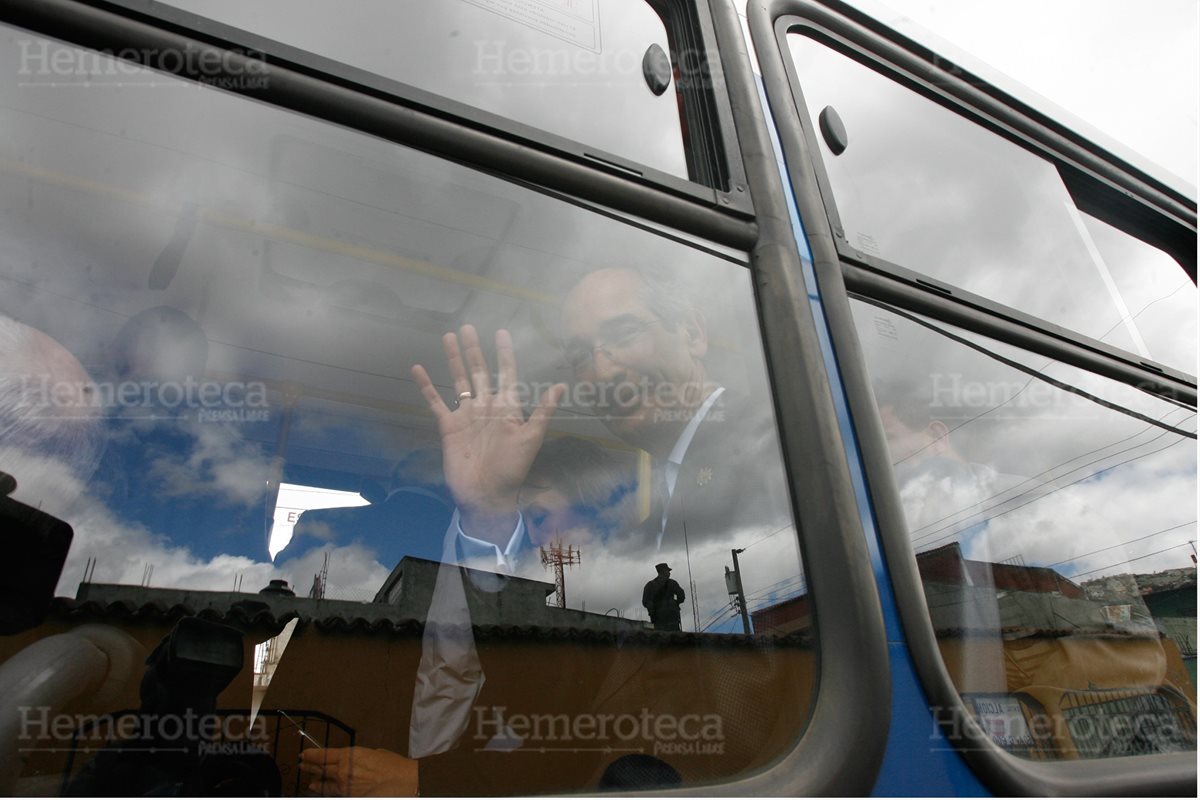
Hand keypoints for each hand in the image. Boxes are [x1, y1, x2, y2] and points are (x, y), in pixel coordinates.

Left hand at [299, 747, 417, 796]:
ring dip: (315, 781)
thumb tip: (355, 762)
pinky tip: (319, 790)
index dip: (311, 755)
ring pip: (324, 784)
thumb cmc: (394, 766)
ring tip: (308, 781)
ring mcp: (345, 787)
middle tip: (302, 765)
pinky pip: (333, 794)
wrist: (405, 782)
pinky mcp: (351, 797)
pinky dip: (324, 791)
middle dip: (309, 767)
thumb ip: (360, 758)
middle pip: (320, 769)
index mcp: (350, 755)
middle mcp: (344, 771)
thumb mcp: (375, 753)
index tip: (304, 754)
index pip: (323, 755)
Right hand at [412, 325, 565, 543]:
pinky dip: (427, 386)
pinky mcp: (448, 426)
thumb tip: (561, 385)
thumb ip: (544, 411)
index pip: (506, 374)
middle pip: (480, 371)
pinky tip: (418, 369)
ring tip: (449, 337)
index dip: (505, 354)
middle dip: (475, 350)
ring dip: (454, 360)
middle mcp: (486, 407)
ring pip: (459, 380)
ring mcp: (466, 415)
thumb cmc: (511, 468)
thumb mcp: (531, 439)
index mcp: (507, 408)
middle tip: (468, 327)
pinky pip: (436, 402)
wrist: (485, 494)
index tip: (502, 332)